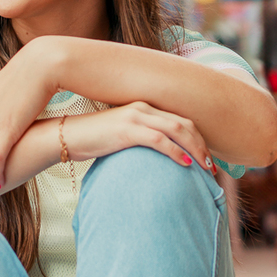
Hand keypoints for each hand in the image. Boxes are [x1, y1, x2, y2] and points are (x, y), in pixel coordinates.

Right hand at [65, 102, 217, 175]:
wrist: (65, 137)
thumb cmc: (92, 140)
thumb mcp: (121, 136)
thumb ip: (140, 140)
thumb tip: (157, 159)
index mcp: (144, 108)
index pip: (180, 120)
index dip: (198, 139)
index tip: (207, 159)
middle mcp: (143, 108)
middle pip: (184, 124)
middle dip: (202, 145)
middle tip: (212, 167)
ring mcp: (135, 116)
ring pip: (177, 130)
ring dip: (195, 149)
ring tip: (205, 168)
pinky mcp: (126, 129)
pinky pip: (159, 140)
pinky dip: (176, 151)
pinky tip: (185, 164)